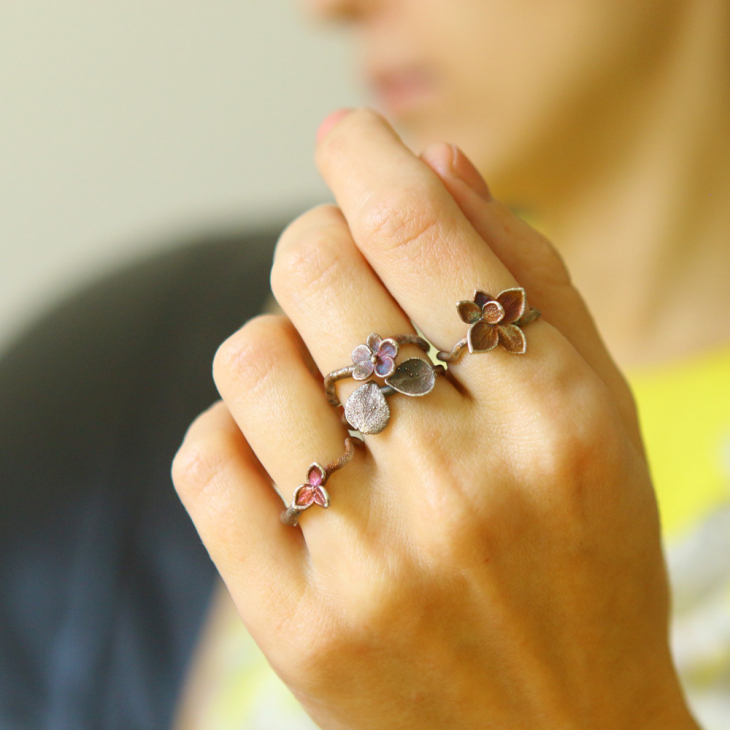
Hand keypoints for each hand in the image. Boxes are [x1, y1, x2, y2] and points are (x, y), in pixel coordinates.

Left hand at [172, 109, 697, 728]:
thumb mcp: (597, 412)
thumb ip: (527, 276)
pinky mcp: (300, 623)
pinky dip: (231, 430)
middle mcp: (463, 483)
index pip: (425, 234)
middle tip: (338, 268)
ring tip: (322, 384)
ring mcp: (373, 560)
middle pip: (316, 275)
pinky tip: (282, 453)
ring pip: (248, 360)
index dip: (370, 159)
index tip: (350, 135)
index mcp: (555, 417)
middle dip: (315, 244)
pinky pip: (208, 461)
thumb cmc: (585, 561)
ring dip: (273, 343)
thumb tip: (439, 164)